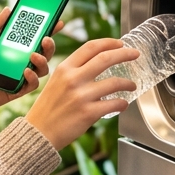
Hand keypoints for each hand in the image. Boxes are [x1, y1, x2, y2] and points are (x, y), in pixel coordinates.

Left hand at [0, 6, 57, 117]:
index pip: (36, 38)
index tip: (57, 21)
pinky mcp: (19, 90)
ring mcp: (21, 77)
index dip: (49, 29)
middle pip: (44, 52)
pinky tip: (25, 71)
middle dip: (50, 44)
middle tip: (46, 38)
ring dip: (43, 60)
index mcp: (15, 49)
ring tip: (34, 55)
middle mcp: (21, 62)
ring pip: (43, 68)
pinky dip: (32, 77)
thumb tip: (8, 9)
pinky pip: (33, 84)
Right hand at [25, 38, 139, 150]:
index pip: (90, 47)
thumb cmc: (47, 108)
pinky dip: (122, 103)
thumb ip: (73, 72)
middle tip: (135, 54)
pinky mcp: (88, 113)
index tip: (120, 43)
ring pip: (115, 82)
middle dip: (125, 54)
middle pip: (105, 58)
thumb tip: (96, 64)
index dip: (108, 43)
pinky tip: (123, 104)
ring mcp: (81, 96)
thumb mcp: (55, 81)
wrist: (39, 132)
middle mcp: (73, 79)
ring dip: (128, 83)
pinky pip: (114, 104)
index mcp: (64, 68)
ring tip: (132, 85)